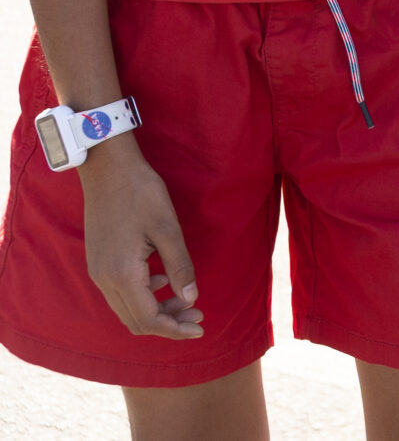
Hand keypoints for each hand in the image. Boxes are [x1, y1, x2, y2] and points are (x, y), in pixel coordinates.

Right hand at [79, 140, 203, 339]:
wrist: (108, 170)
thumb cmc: (141, 194)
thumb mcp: (168, 229)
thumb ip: (180, 267)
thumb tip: (191, 299)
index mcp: (122, 275)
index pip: (148, 319)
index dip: (175, 329)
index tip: (200, 329)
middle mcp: (104, 280)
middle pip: (135, 320)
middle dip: (168, 323)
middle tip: (199, 316)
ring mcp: (98, 272)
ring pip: (127, 309)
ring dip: (156, 311)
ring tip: (187, 301)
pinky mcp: (99, 263)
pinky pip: (121, 294)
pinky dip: (144, 296)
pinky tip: (164, 280)